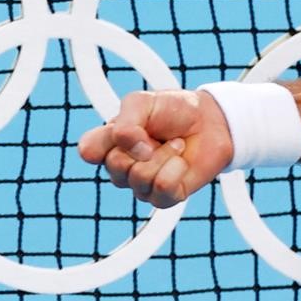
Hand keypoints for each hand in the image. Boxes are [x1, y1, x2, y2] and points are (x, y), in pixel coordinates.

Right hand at [77, 88, 234, 208]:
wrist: (211, 122)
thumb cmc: (175, 111)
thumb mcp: (143, 102)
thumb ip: (126, 122)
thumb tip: (130, 148)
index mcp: (110, 143)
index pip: (89, 150)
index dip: (105, 141)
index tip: (124, 128)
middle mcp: (121, 167)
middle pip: (116, 166)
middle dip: (144, 144)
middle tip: (157, 135)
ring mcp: (141, 185)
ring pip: (140, 177)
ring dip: (164, 155)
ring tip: (174, 144)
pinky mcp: (164, 198)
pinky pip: (163, 188)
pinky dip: (176, 168)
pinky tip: (180, 161)